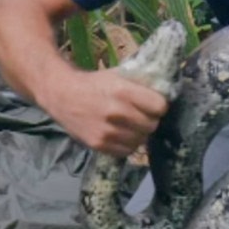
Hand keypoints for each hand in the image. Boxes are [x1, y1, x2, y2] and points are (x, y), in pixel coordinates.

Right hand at [37, 66, 167, 155]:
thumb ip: (140, 86)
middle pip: (152, 125)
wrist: (62, 95)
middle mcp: (117, 112)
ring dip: (139, 133)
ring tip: (130, 125)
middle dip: (150, 120)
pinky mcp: (99, 145)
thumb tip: (167, 92)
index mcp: (123, 91)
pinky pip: (127, 151)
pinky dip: (127, 144)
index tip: (153, 105)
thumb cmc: (94, 84)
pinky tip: (120, 134)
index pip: (160, 106)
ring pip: (141, 140)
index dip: (159, 106)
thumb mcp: (118, 76)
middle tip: (141, 115)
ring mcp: (108, 131)